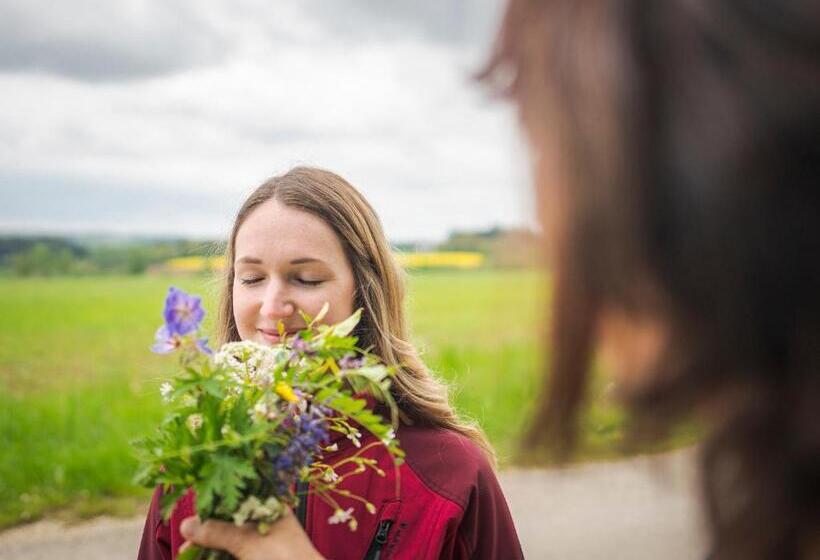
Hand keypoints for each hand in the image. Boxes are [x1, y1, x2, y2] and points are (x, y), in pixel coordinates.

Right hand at [179, 511, 323, 559]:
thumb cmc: (283, 557)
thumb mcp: (247, 541)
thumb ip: (217, 531)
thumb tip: (186, 524)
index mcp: (272, 507)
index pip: (240, 495)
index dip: (215, 501)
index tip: (194, 510)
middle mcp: (267, 522)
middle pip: (231, 520)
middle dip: (207, 529)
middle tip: (185, 540)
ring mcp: (263, 544)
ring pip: (229, 541)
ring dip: (209, 546)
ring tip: (186, 553)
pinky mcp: (257, 558)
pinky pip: (232, 554)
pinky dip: (217, 555)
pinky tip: (202, 557)